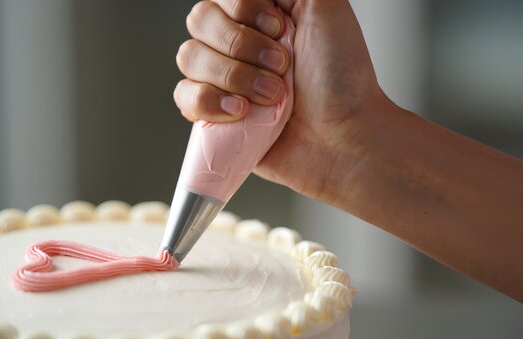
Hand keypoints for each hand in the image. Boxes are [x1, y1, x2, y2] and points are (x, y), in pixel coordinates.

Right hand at [174, 0, 387, 204]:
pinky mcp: (214, 115)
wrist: (342, 137)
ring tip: (269, 97)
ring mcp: (224, 80)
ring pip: (188, 57)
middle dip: (241, 46)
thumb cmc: (342, 79)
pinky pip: (184, 96)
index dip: (245, 12)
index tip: (280, 32)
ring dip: (232, 76)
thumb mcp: (325, 8)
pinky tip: (241, 113)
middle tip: (280, 67)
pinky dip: (209, 102)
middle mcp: (238, 44)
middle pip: (199, 21)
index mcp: (260, 16)